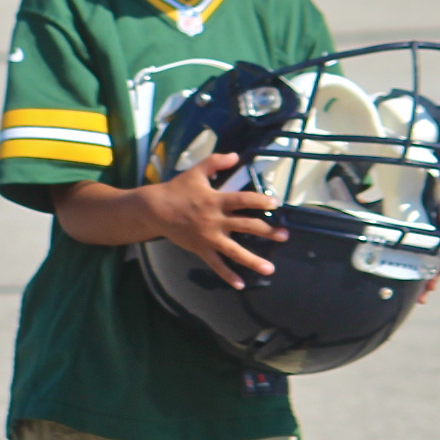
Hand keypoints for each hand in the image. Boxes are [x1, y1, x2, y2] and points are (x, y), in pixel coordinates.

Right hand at [142, 155, 287, 288]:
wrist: (154, 209)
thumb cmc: (176, 189)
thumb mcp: (196, 172)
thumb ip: (216, 162)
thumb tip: (236, 156)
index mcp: (216, 200)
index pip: (243, 200)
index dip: (260, 201)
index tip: (275, 204)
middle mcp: (215, 219)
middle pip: (245, 225)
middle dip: (267, 231)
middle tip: (284, 236)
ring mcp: (208, 236)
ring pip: (234, 251)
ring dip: (253, 260)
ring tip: (270, 269)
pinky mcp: (200, 248)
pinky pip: (216, 264)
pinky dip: (228, 275)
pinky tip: (240, 284)